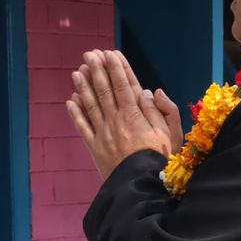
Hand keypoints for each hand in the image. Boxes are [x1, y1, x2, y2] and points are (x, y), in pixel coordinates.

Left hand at [65, 50, 173, 178]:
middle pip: (105, 90)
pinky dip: (76, 113)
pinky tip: (71, 100)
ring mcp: (103, 133)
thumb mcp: (169, 134)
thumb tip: (148, 91)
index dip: (117, 68)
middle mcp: (116, 121)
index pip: (124, 86)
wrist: (140, 186)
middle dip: (97, 70)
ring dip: (83, 86)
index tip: (111, 54)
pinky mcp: (95, 147)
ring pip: (91, 105)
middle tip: (90, 54)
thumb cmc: (159, 160)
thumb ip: (161, 111)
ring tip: (78, 71)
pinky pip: (83, 127)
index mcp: (135, 116)